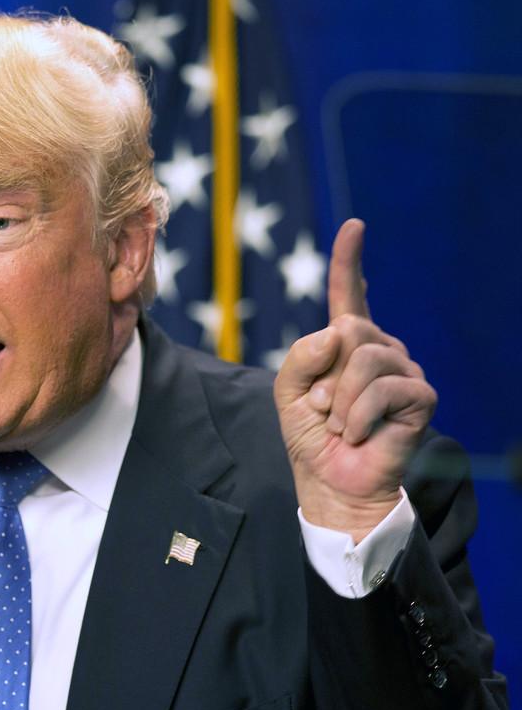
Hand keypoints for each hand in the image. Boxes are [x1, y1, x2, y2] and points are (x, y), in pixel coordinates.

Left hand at [273, 220, 435, 542]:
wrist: (332, 481)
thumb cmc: (312, 437)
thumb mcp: (288, 392)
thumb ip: (299, 356)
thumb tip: (338, 332)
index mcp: (346, 344)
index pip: (350, 296)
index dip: (349, 262)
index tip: (354, 227)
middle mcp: (380, 349)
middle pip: (348, 328)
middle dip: (323, 373)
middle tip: (323, 409)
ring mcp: (404, 370)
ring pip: (362, 357)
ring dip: (338, 400)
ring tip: (340, 425)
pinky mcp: (421, 396)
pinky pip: (381, 389)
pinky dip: (357, 416)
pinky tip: (358, 434)